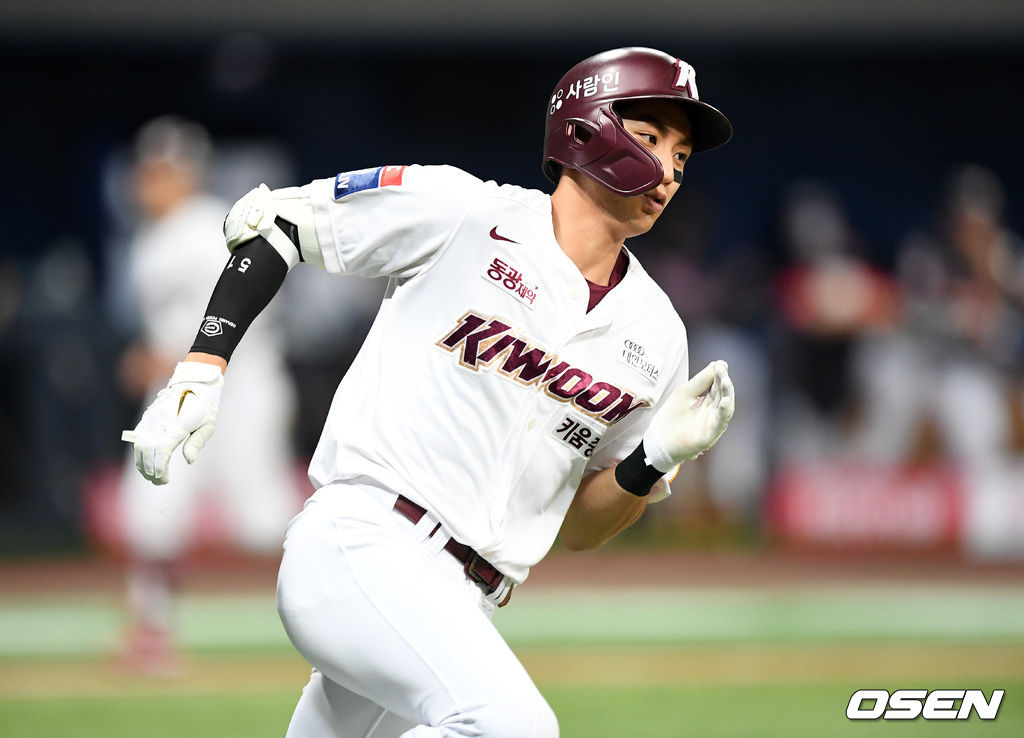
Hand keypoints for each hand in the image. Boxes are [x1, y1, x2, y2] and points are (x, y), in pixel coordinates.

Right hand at [121, 361, 223, 484]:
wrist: (194, 383)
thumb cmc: (205, 406)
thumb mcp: (208, 425)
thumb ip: (197, 443)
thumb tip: (189, 460)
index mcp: (178, 424)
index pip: (163, 451)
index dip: (160, 468)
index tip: (164, 479)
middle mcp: (162, 421)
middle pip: (148, 450)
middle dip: (150, 469)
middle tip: (159, 481)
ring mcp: (152, 418)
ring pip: (140, 444)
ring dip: (142, 463)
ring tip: (150, 476)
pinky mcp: (148, 417)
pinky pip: (138, 437)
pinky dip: (139, 452)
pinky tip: (144, 462)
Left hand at [642, 360, 734, 470]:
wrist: (659, 440)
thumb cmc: (671, 417)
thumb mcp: (685, 393)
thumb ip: (701, 380)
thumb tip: (717, 364)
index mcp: (708, 402)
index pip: (717, 386)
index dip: (719, 375)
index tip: (720, 364)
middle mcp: (713, 412)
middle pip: (723, 395)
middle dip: (723, 382)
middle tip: (721, 369)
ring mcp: (712, 424)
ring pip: (726, 407)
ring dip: (727, 393)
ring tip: (725, 380)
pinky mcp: (710, 436)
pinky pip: (720, 423)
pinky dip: (724, 413)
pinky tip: (725, 401)